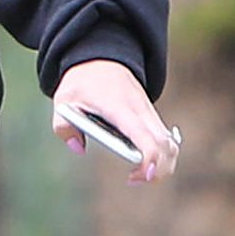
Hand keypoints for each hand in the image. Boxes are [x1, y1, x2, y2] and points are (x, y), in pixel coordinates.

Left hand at [51, 59, 179, 183]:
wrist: (100, 55)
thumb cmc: (81, 80)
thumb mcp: (63, 99)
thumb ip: (64, 126)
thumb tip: (78, 148)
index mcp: (119, 107)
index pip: (143, 135)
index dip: (150, 158)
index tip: (142, 175)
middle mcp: (140, 109)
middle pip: (166, 144)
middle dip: (159, 170)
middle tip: (134, 180)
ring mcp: (148, 111)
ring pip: (170, 142)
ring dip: (163, 164)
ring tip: (139, 174)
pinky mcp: (150, 115)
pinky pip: (166, 138)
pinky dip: (162, 155)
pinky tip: (145, 163)